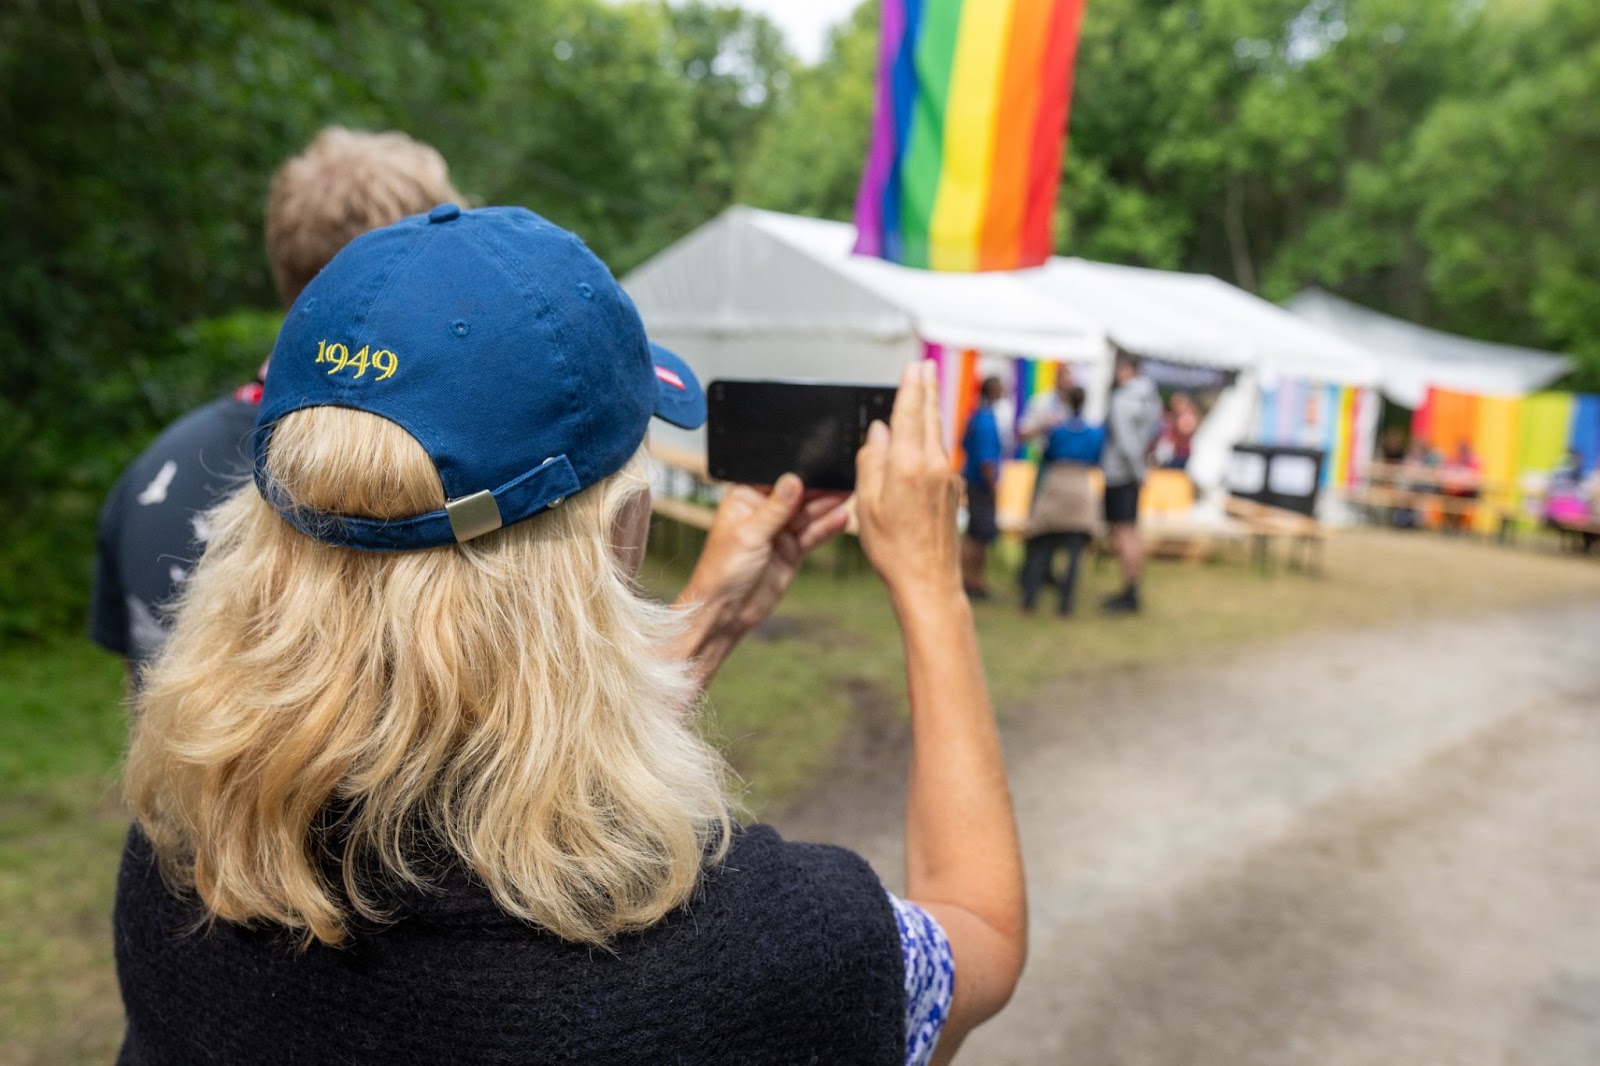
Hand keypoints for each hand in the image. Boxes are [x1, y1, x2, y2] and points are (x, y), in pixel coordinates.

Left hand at [671, 474, 849, 687]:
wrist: (727, 612)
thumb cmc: (722, 571)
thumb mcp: (749, 534)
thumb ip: (775, 508)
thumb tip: (794, 480)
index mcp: (744, 500)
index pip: (774, 478)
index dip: (796, 470)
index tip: (818, 461)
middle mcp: (763, 513)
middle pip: (796, 494)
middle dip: (818, 487)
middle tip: (841, 477)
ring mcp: (779, 532)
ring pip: (808, 513)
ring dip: (827, 504)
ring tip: (848, 492)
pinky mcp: (792, 550)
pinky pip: (813, 534)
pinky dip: (827, 527)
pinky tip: (843, 517)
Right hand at [855, 362, 962, 606]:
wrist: (929, 580)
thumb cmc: (894, 549)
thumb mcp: (867, 504)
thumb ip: (872, 462)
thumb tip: (879, 433)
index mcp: (909, 464)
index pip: (910, 413)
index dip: (911, 387)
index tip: (913, 367)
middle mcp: (934, 465)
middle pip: (929, 417)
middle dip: (926, 390)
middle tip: (924, 368)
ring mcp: (948, 477)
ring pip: (936, 436)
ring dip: (929, 414)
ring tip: (925, 394)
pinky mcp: (953, 490)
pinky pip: (939, 457)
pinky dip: (930, 442)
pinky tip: (923, 443)